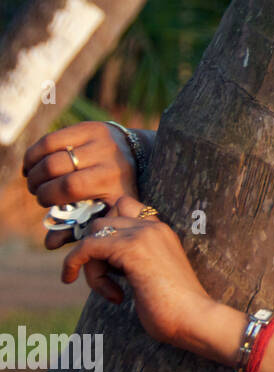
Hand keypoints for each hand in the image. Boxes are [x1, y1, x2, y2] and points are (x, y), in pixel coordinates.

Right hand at [22, 121, 139, 247]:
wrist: (143, 157)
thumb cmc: (118, 191)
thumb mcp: (106, 211)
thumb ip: (78, 228)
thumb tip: (49, 244)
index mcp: (114, 182)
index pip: (69, 187)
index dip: (49, 196)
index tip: (44, 203)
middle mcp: (109, 158)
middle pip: (55, 167)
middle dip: (38, 183)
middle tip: (36, 191)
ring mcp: (100, 140)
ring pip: (50, 151)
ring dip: (33, 168)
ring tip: (33, 179)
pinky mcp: (90, 126)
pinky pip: (52, 138)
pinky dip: (35, 152)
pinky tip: (32, 163)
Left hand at [61, 195, 216, 348]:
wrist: (193, 318)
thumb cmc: (175, 309)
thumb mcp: (153, 275)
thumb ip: (134, 260)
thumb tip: (103, 261)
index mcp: (163, 232)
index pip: (125, 206)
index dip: (107, 227)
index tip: (105, 256)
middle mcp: (154, 227)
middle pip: (103, 222)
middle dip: (94, 251)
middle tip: (107, 281)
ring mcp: (143, 235)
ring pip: (93, 235)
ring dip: (90, 264)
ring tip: (110, 291)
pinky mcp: (130, 249)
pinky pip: (87, 247)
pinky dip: (73, 263)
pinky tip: (74, 280)